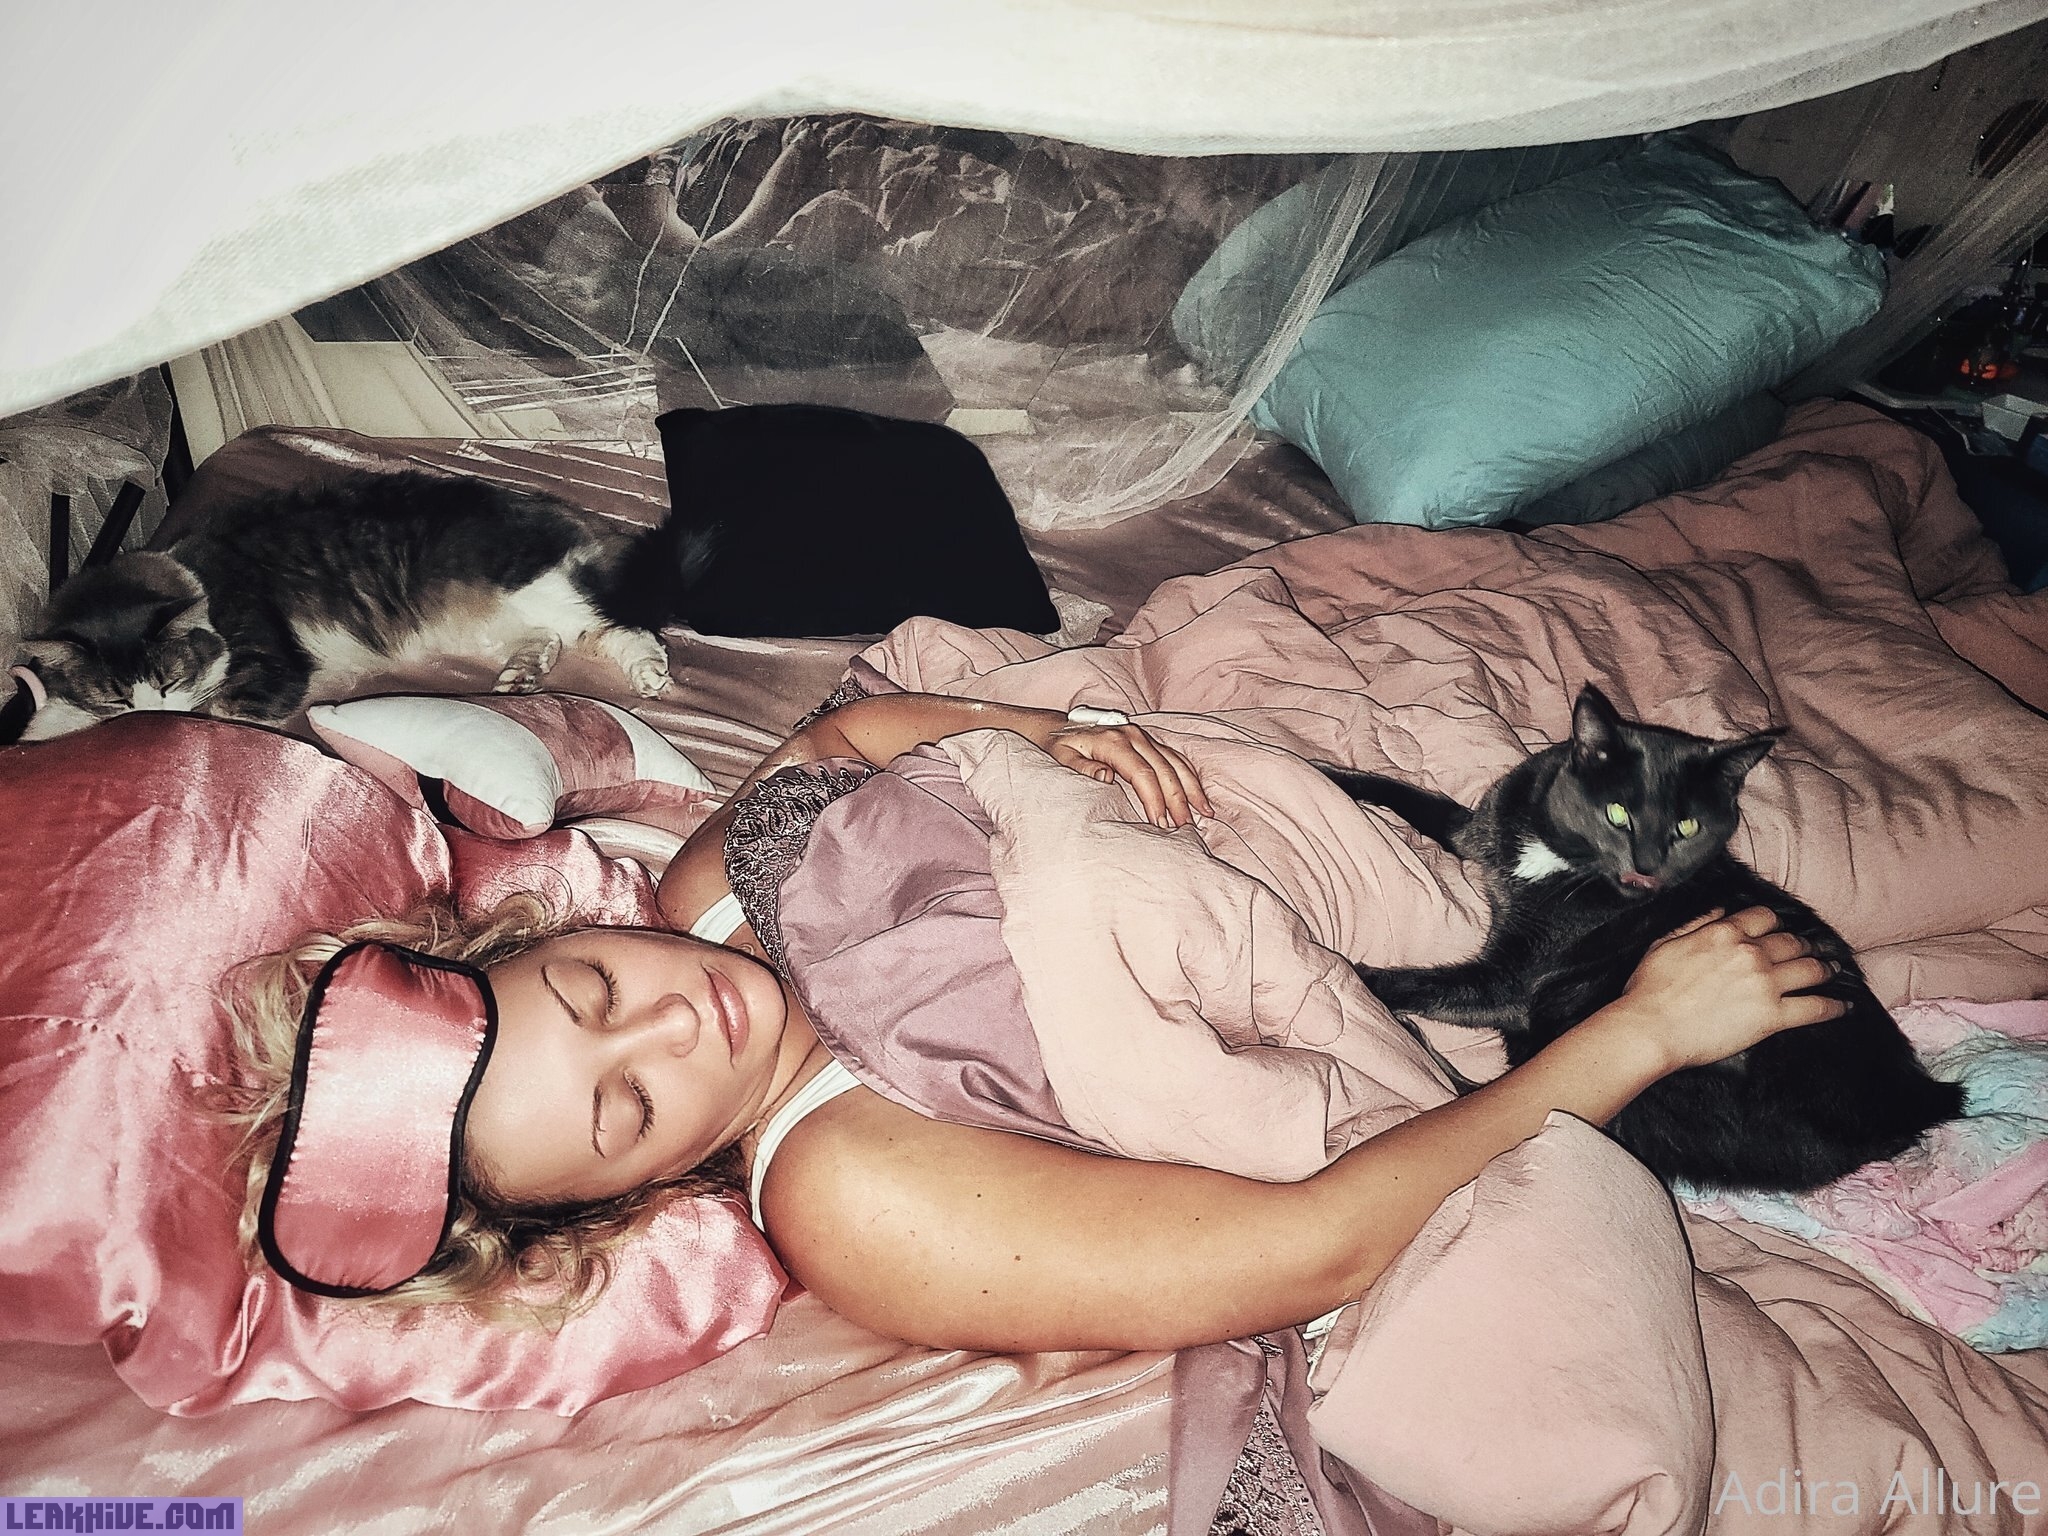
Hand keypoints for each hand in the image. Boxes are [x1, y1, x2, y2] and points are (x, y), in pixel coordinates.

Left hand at [1044, 721, 1212, 829]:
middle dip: (1178, 800)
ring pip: (1176, 763)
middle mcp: (1133, 736)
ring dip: (1191, 789)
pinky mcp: (1148, 741)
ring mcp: (1143, 737)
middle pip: (1165, 770)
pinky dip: (1189, 777)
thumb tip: (1107, 776)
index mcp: (1113, 741)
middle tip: (1186, 828)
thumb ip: (1082, 769)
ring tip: (1203, 814)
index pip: (1143, 773)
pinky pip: (1175, 758)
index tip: (1161, 824)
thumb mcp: (1060, 759)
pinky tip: (1198, 796)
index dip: (1155, 799)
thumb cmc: (1057, 748)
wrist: (1056, 729)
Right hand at [1608, 906, 1845, 1073]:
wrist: (1651, 1028)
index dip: (1775, 922)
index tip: (1780, 929)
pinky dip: (1834, 1006)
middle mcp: (1751, 953)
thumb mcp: (1665, 944)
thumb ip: (1696, 924)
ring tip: (1834, 971)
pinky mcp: (1773, 1016)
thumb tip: (1720, 910)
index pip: (1764, 917)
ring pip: (1810, 969)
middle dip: (1806, 944)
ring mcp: (1766, 984)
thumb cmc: (1649, 990)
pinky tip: (1844, 1005)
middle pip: (1792, 942)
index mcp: (1724, 933)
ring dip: (1826, 969)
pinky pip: (1815, 1007)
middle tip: (1816, 950)